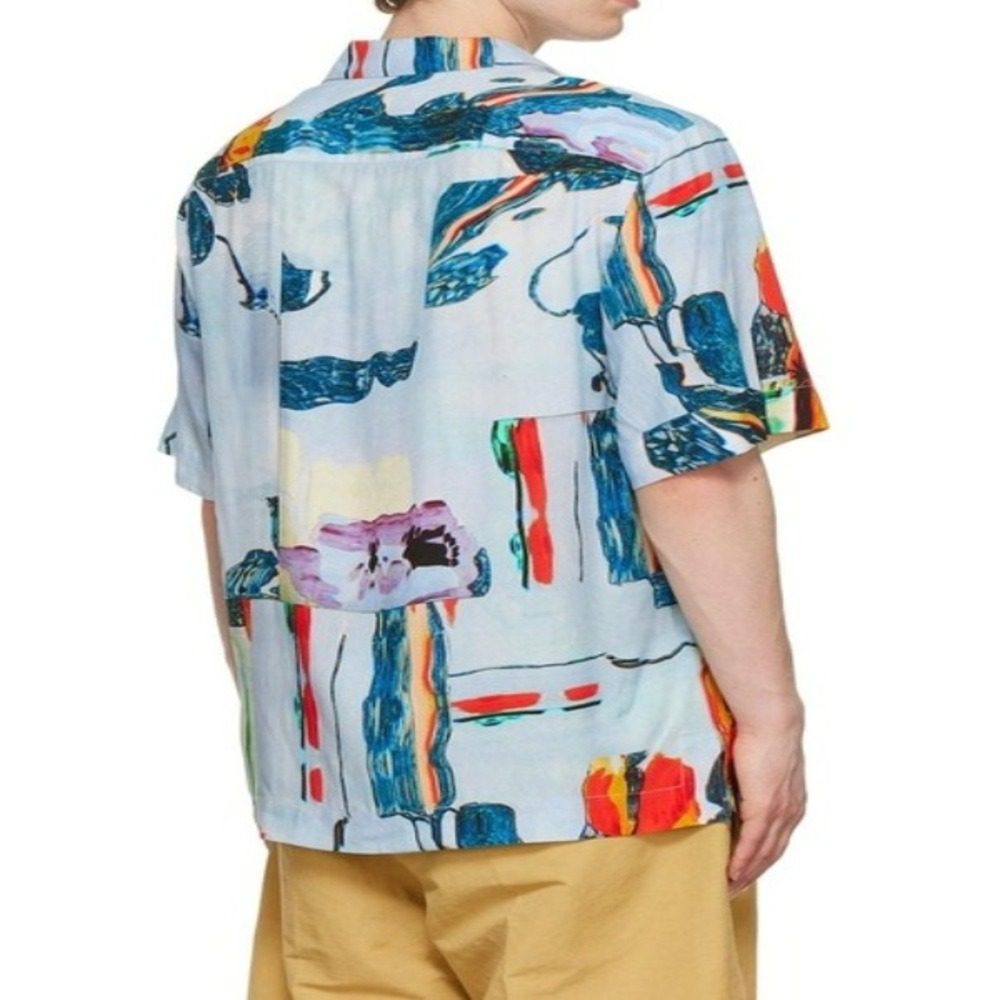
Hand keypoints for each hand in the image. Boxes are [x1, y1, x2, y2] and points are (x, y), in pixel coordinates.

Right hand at [727, 713, 806, 896]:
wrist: (770, 718)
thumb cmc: (761, 730)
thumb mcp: (759, 762)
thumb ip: (751, 779)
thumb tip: (733, 783)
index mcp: (792, 802)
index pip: (778, 839)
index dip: (763, 858)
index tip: (747, 871)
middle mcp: (791, 812)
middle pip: (773, 854)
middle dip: (754, 874)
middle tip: (734, 889)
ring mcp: (779, 812)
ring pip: (763, 854)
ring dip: (746, 873)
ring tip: (728, 886)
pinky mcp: (764, 808)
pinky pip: (752, 843)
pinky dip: (741, 861)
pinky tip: (730, 872)